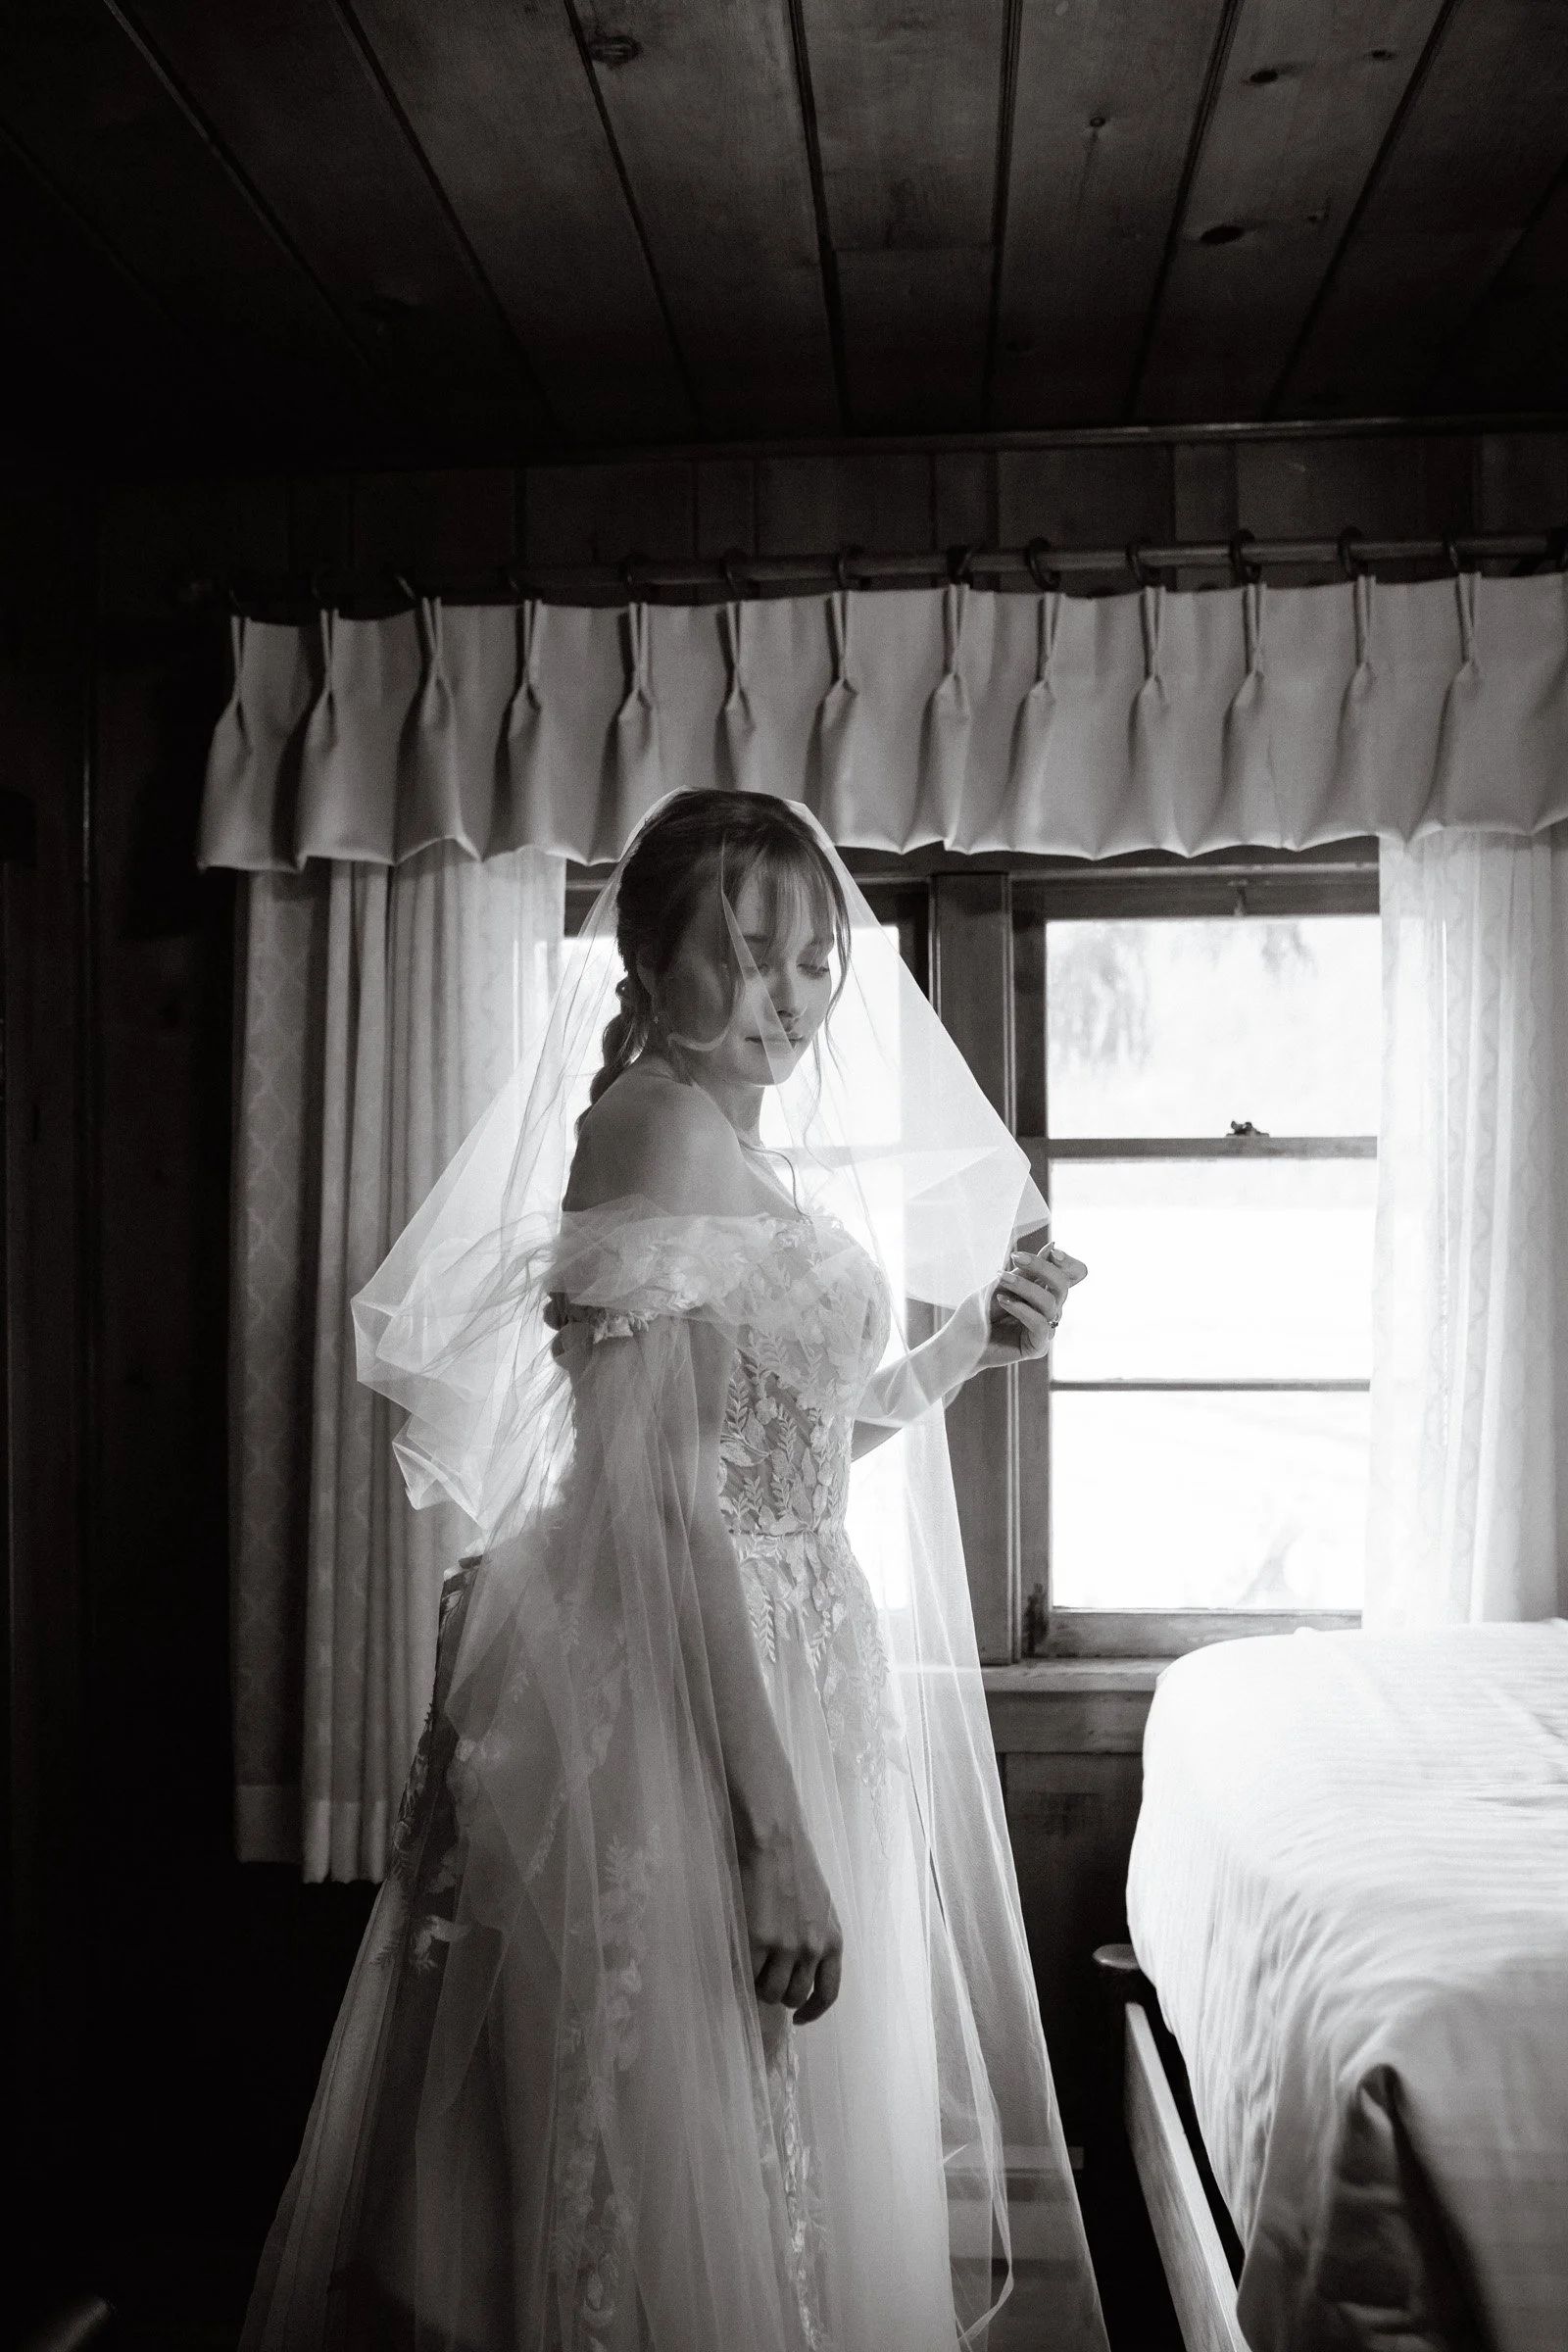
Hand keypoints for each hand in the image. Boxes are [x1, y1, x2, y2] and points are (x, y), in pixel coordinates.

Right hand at [733, 1801, 843, 2023]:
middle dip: (780, 1994)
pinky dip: (742, 1972)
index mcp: (834, 1940)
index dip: (813, 2012)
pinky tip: (740, 1957)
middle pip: (795, 1996)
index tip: (800, 2018)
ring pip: (770, 1991)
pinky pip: (748, 1973)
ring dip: (759, 1985)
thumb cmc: (797, 1865)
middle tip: (767, 1979)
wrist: (775, 1839)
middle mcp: (813, 1949)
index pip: (829, 1993)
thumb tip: (801, 1968)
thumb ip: (816, 1939)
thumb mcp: (821, 1907)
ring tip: (752, 1965)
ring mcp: (786, 1947)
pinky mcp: (759, 1940)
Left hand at [983, 1240, 1087, 1365]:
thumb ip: (1026, 1272)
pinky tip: (1004, 1301)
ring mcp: (1045, 1329)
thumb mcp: (1001, 1284)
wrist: (960, 1340)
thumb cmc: (978, 1311)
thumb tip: (1053, 1247)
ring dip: (1025, 1287)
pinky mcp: (1037, 1347)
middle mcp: (1049, 1310)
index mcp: (1044, 1291)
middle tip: (1016, 1258)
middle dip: (1042, 1267)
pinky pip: (1040, 1324)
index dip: (1069, 1263)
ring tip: (1001, 1280)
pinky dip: (1022, 1309)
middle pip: (1063, 1285)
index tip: (1052, 1251)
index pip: (1073, 1276)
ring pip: (1050, 1303)